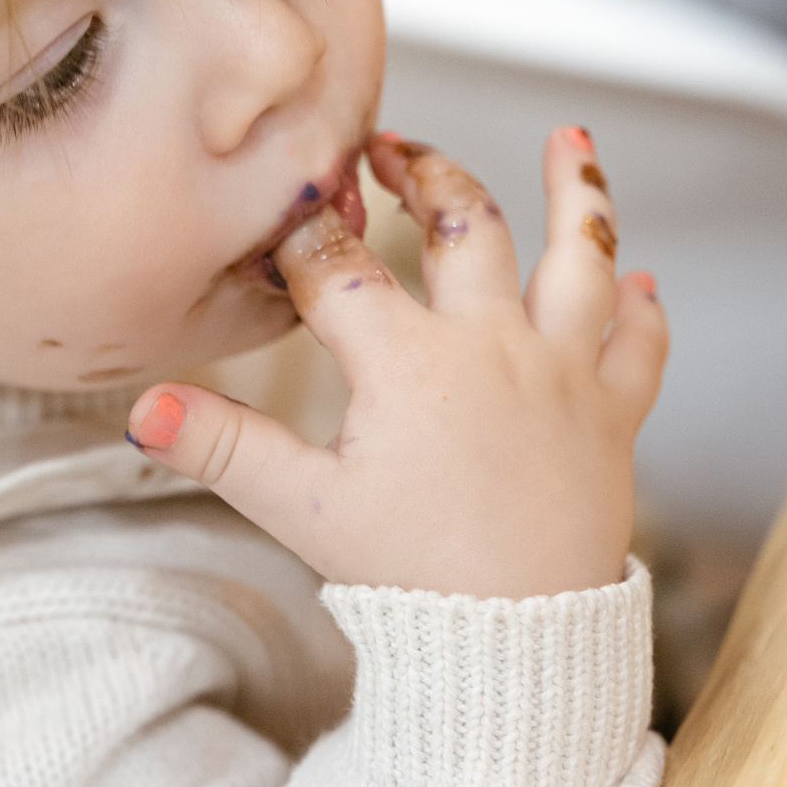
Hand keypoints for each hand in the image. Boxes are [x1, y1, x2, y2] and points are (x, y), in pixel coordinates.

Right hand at [126, 127, 667, 598]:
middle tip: (397, 147)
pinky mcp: (613, 416)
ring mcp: (562, 374)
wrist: (520, 645)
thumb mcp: (304, 510)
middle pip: (465, 225)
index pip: (341, 266)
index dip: (306, 229)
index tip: (291, 204)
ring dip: (578, 194)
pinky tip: (639, 280)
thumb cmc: (414, 581)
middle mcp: (493, 347)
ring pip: (581, 260)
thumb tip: (144, 408)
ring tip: (573, 141)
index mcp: (409, 363)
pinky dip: (642, 310)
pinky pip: (639, 346)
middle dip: (427, 175)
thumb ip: (224, 448)